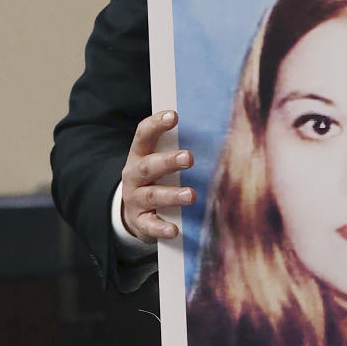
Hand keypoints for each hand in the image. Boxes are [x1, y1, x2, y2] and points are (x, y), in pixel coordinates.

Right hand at [120, 110, 195, 242]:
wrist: (134, 213)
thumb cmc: (156, 180)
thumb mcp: (159, 162)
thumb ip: (175, 149)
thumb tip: (212, 131)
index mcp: (139, 155)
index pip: (143, 135)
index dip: (156, 125)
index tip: (173, 115)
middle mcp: (134, 176)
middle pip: (148, 166)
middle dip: (168, 161)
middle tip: (189, 157)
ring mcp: (134, 199)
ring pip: (151, 195)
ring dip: (171, 194)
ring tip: (190, 195)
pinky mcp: (139, 221)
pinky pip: (150, 225)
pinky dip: (161, 228)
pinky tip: (175, 230)